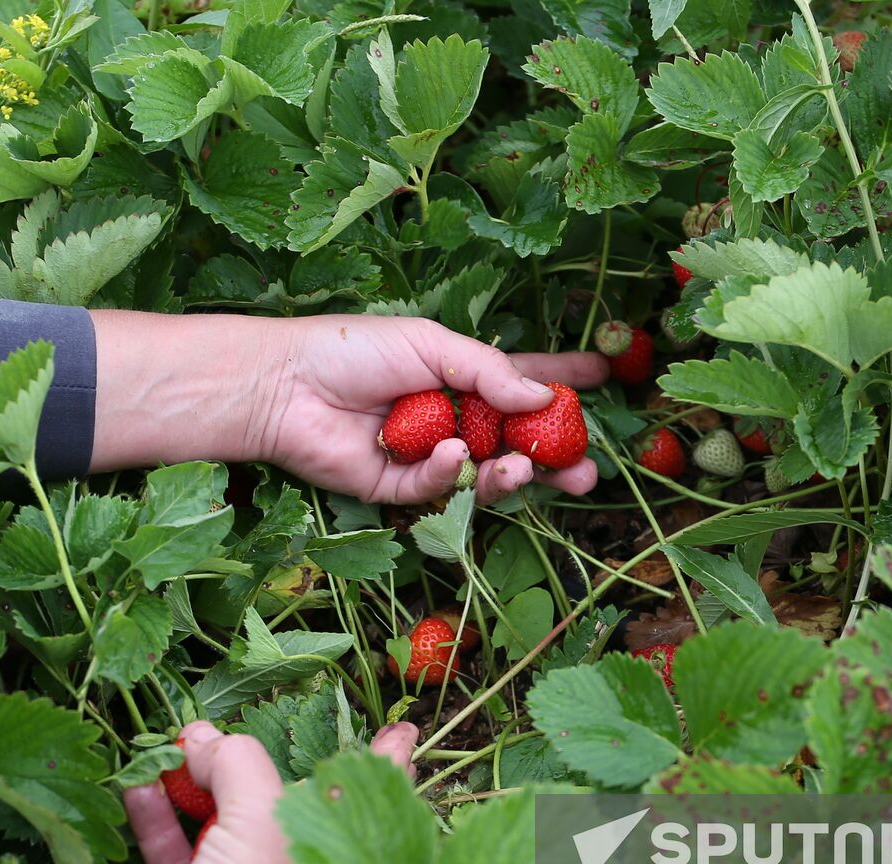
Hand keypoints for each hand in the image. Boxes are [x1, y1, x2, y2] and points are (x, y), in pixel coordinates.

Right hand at [117, 721, 419, 863]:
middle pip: (296, 810)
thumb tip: (205, 741)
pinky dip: (161, 822)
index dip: (386, 760)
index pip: (379, 801)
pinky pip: (181, 859)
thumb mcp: (259, 814)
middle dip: (260, 763)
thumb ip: (238, 762)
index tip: (401, 729)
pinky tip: (139, 785)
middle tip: (247, 725)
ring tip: (182, 740)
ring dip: (198, 785)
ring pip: (230, 830)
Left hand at [252, 316, 608, 505]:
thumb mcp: (430, 345)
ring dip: (510, 474)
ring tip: (522, 466)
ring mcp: (428, 456)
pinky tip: (447, 452)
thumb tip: (543, 399)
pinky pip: (439, 488)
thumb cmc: (353, 350)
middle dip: (553, 458)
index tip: (607, 375)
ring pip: (484, 476)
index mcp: (460, 377)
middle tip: (585, 471)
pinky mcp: (399, 489)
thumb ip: (489, 372)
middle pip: (515, 442)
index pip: (523, 381)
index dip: (564, 380)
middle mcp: (451, 419)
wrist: (285, 385)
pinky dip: (448, 472)